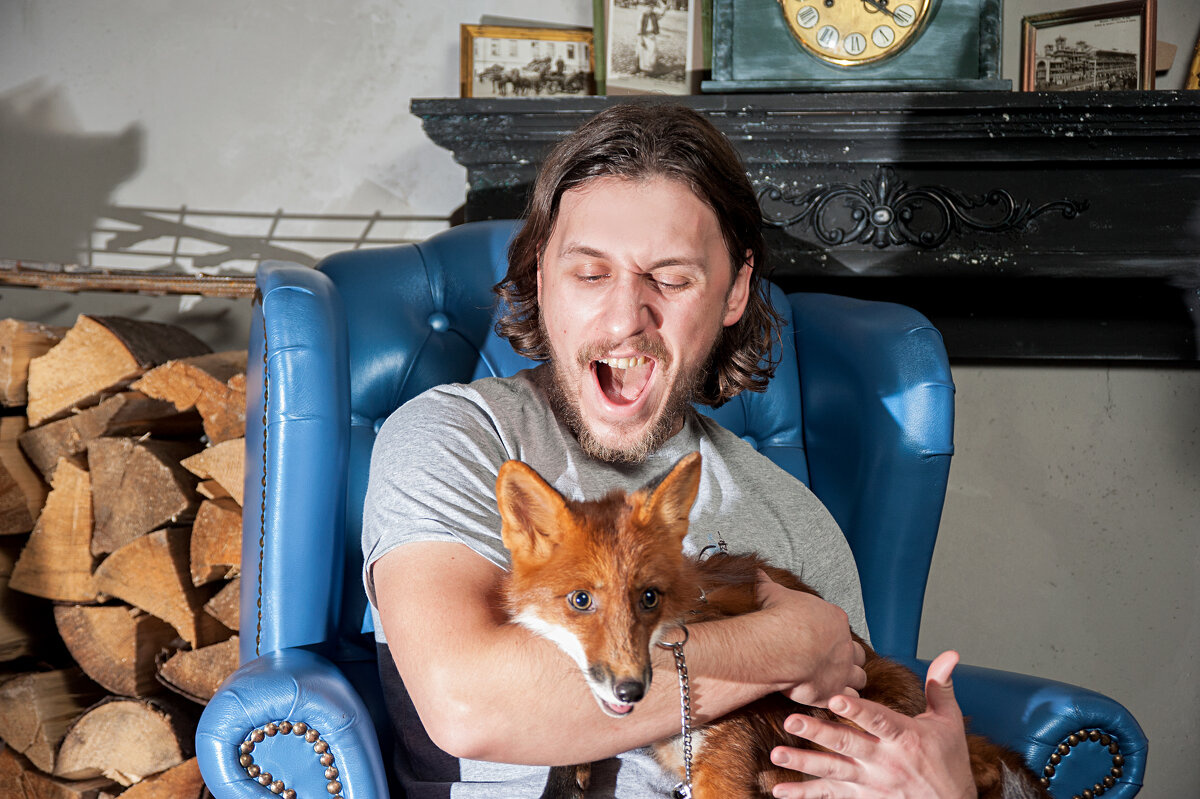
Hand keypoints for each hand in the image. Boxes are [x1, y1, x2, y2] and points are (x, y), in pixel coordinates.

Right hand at [755, 572, 866, 706]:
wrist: (780, 646)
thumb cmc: (777, 617)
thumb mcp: (771, 593)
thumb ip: (767, 582)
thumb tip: (757, 570)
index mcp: (834, 618)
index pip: (841, 626)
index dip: (832, 634)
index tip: (819, 638)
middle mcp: (845, 644)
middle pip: (857, 653)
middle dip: (848, 658)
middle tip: (830, 662)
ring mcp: (843, 669)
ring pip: (859, 678)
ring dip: (850, 680)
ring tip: (835, 683)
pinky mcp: (835, 692)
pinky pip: (849, 698)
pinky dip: (843, 699)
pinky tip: (831, 699)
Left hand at [768, 650, 975, 798]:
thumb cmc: (949, 763)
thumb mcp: (949, 724)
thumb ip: (940, 688)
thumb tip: (949, 655)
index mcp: (905, 738)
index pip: (878, 720)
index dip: (857, 709)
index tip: (836, 696)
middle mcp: (885, 761)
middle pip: (847, 744)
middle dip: (818, 733)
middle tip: (791, 721)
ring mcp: (871, 781)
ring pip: (833, 770)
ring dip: (804, 763)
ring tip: (778, 754)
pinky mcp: (862, 798)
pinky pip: (830, 796)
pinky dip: (805, 794)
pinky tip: (781, 790)